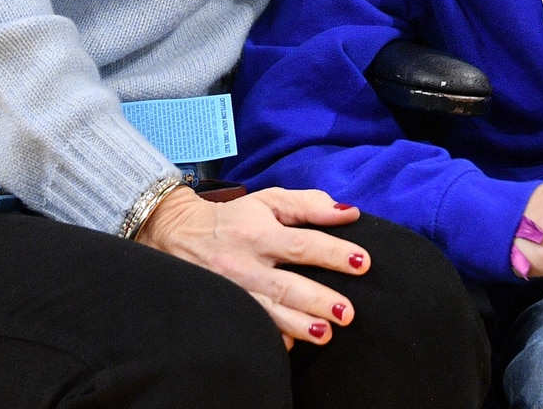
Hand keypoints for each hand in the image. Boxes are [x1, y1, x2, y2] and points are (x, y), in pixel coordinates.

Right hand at [139, 186, 363, 348]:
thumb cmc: (236, 218)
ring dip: (299, 326)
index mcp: (260, 233)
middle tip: (348, 312)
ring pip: (268, 313)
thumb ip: (309, 204)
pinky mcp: (225, 309)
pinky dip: (270, 337)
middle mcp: (246, 264)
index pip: (302, 244)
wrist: (180, 235)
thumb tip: (349, 213)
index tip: (362, 262)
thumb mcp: (269, 200)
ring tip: (326, 334)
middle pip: (286, 285)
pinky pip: (250, 328)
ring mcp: (233, 291)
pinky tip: (290, 342)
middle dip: (318, 300)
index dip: (333, 253)